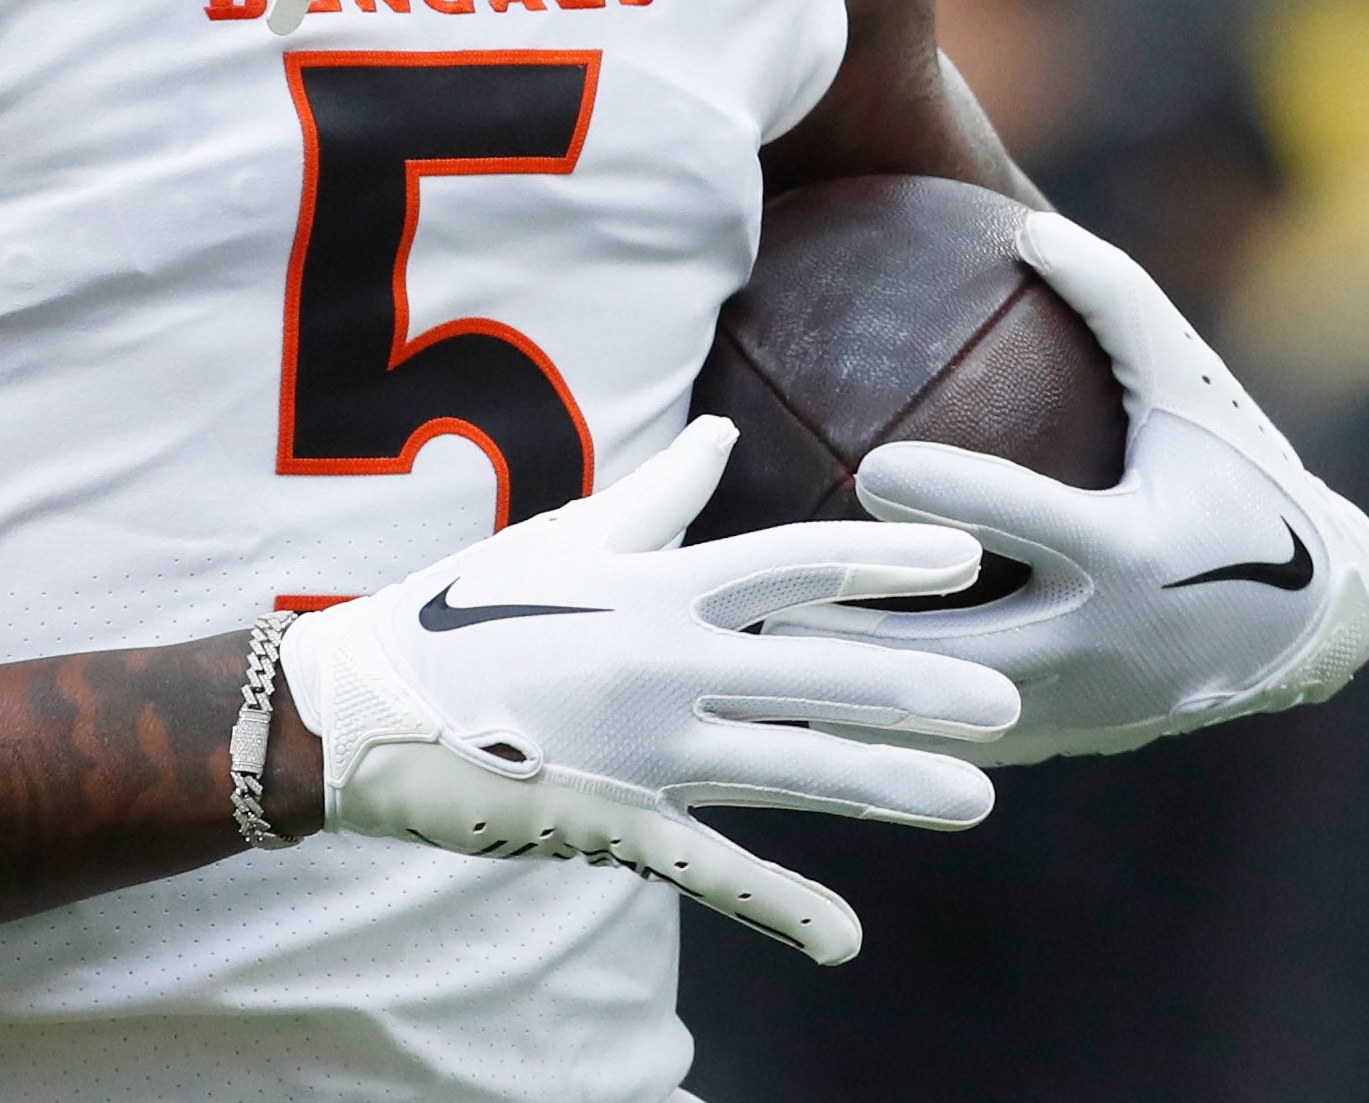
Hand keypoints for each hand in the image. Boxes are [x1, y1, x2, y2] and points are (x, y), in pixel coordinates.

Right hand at [277, 416, 1019, 962]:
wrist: (356, 711)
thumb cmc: (461, 608)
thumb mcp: (564, 536)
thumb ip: (660, 494)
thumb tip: (720, 431)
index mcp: (656, 586)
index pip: (795, 563)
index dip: (883, 560)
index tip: (966, 558)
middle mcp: (663, 663)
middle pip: (818, 672)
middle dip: (921, 685)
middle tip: (1013, 697)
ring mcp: (644, 749)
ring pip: (791, 767)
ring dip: (889, 785)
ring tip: (979, 798)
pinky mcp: (614, 821)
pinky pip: (712, 868)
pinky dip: (780, 904)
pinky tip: (846, 938)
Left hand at [785, 212, 1368, 761]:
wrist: (1310, 623)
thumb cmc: (1238, 477)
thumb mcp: (1188, 384)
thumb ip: (1112, 301)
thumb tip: (1022, 227)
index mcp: (1131, 553)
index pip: (1029, 525)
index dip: (953, 497)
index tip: (873, 468)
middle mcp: (1101, 644)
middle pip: (954, 650)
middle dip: (858, 630)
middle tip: (767, 588)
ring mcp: (1078, 709)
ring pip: (937, 711)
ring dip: (851, 688)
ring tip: (756, 647)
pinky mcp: (1060, 742)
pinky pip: (951, 732)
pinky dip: (880, 715)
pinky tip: (797, 683)